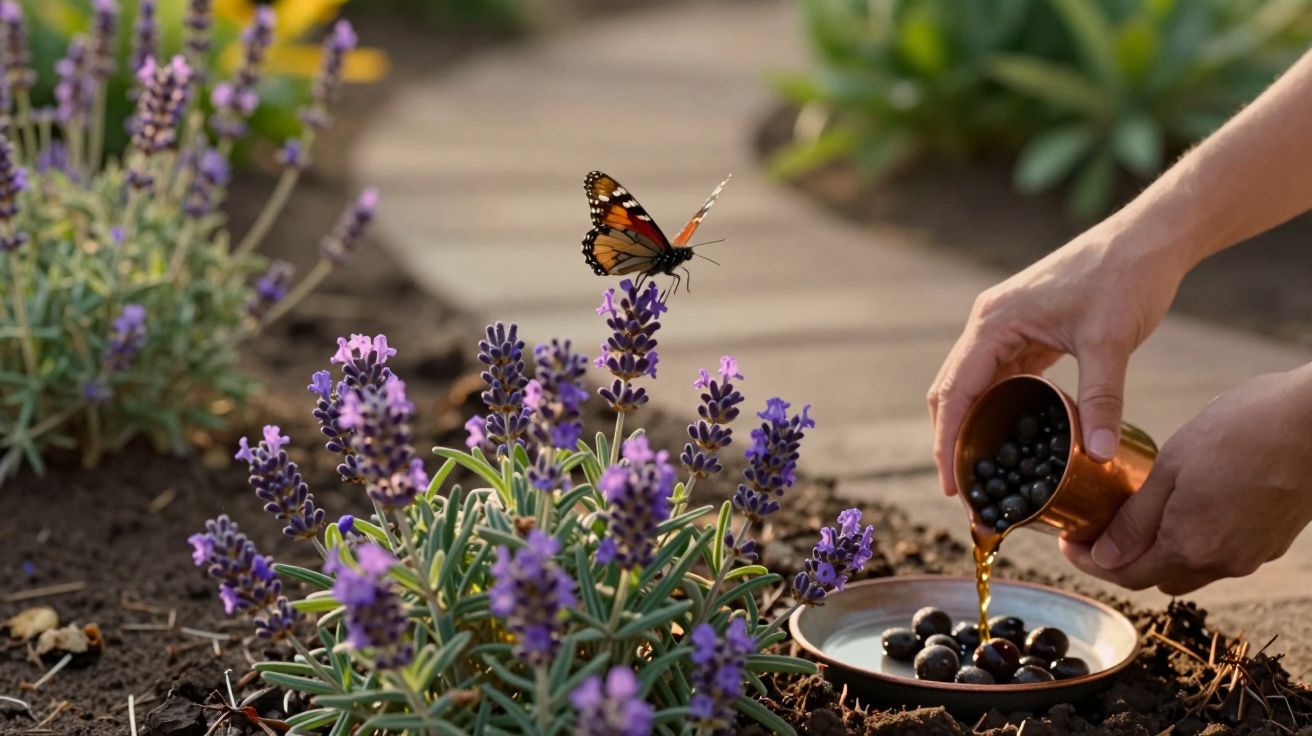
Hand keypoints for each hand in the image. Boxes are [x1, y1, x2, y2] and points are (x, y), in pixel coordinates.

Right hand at [927, 221, 1184, 495]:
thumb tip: (1100, 455)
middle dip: (952, 441)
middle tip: (964, 492)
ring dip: (972, 427)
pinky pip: (1000, 378)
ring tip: (982, 473)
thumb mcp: (1110, 342)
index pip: (954, 392)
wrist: (1148, 238)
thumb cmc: (1125, 278)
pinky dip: (998, 409)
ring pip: (974, 386)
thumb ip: (1102, 400)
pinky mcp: (1026, 331)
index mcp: (993, 323)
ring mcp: (1005, 327)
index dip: (947, 441)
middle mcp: (988, 324)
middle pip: (952, 391)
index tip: (950, 486)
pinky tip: (1009, 439)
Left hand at [1061, 368, 1311, 594]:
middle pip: (1156, 577)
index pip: (1126, 575)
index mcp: (1190, 547)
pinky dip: (1193, 541)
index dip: (1090, 563)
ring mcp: (1252, 554)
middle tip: (1095, 526)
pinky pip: (1221, 553)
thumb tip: (1105, 556)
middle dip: (1121, 559)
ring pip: (1190, 568)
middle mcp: (1223, 562)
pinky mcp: (1272, 540)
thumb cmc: (1243, 431)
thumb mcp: (1171, 468)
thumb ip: (1136, 519)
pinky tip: (1184, 506)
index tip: (1068, 542)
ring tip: (1136, 515)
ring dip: (1159, 552)